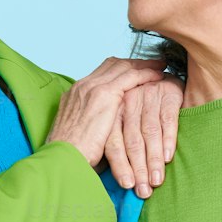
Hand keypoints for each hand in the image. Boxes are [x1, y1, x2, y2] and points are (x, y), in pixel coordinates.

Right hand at [45, 57, 174, 174]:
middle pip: (112, 65)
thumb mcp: (80, 136)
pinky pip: (131, 77)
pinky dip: (146, 74)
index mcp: (75, 95)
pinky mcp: (104, 94)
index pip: (100, 74)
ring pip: (123, 67)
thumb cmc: (71, 156)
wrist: (62, 158)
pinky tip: (158, 76)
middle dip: (133, 63)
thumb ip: (92, 127)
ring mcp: (92, 88)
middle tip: (151, 64)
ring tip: (159, 66)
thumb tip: (105, 135)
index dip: (119, 71)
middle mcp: (83, 86)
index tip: (134, 72)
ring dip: (143, 65)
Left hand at [102, 73, 182, 197]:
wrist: (164, 75)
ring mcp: (148, 98)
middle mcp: (129, 104)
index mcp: (114, 112)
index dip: (120, 165)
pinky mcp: (168, 94)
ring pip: (149, 133)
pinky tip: (168, 157)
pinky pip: (167, 120)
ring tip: (156, 181)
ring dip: (153, 160)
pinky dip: (167, 140)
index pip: (114, 143)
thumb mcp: (125, 120)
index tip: (127, 186)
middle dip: (138, 169)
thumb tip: (119, 180)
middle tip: (144, 191)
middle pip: (131, 141)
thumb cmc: (144, 105)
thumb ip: (119, 144)